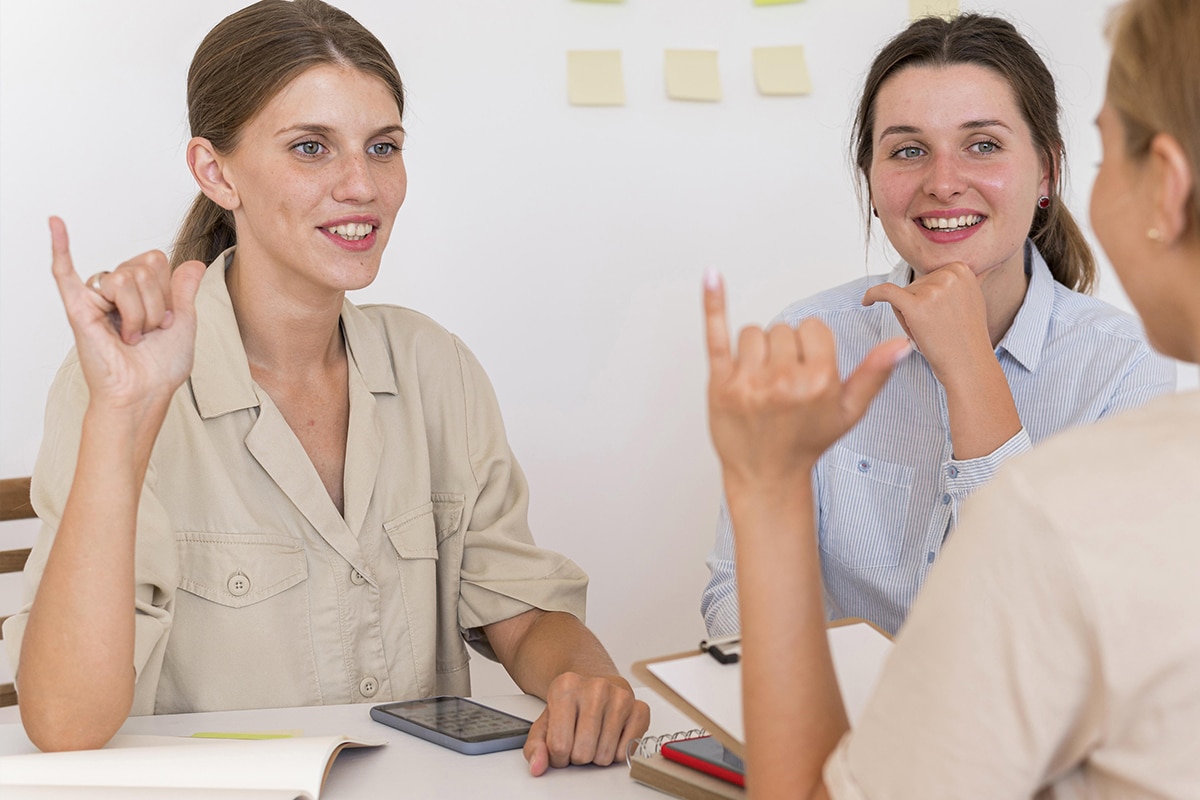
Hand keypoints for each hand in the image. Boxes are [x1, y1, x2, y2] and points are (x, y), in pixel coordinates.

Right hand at [49, 217, 205, 410]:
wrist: (144, 393)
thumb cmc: (160, 366)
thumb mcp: (184, 322)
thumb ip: (185, 289)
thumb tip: (195, 262)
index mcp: (139, 290)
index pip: (157, 261)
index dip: (168, 291)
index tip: (167, 320)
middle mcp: (116, 291)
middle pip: (142, 267)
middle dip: (155, 304)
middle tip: (147, 331)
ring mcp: (96, 298)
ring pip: (124, 277)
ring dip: (138, 313)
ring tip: (131, 336)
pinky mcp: (78, 310)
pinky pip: (64, 272)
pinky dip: (60, 247)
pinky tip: (55, 223)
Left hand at [523, 672, 649, 776]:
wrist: (593, 684)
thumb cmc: (570, 706)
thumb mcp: (545, 721)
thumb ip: (535, 745)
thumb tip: (537, 765)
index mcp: (566, 687)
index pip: (558, 746)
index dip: (557, 756)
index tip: (560, 746)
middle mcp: (596, 687)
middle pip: (583, 753)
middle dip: (578, 756)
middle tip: (578, 741)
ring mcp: (620, 696)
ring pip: (605, 756)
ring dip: (597, 755)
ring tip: (593, 737)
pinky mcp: (640, 708)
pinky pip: (626, 751)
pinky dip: (616, 752)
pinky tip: (610, 736)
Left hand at [705, 271, 908, 488]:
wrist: (767, 474)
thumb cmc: (807, 441)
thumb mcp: (849, 411)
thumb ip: (874, 374)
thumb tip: (901, 344)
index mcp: (818, 381)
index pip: (813, 328)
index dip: (811, 346)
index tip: (807, 369)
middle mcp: (783, 380)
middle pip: (782, 329)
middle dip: (784, 350)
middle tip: (783, 383)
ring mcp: (748, 382)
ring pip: (753, 333)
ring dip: (757, 350)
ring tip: (761, 380)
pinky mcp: (720, 384)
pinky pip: (716, 335)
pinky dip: (713, 304)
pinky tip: (712, 275)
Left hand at [860, 262, 991, 387]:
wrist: (967, 365)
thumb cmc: (963, 338)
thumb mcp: (969, 299)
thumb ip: (954, 283)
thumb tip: (942, 271)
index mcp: (961, 270)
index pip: (928, 277)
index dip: (929, 298)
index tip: (940, 316)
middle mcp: (949, 275)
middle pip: (915, 285)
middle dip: (919, 306)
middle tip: (938, 328)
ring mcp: (933, 289)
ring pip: (903, 295)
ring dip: (908, 315)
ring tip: (930, 332)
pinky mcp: (916, 305)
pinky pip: (885, 292)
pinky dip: (872, 295)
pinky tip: (865, 302)